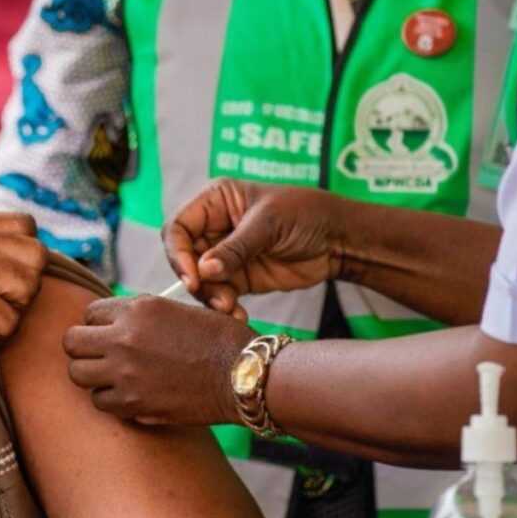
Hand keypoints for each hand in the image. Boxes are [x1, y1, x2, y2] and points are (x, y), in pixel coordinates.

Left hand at [63, 295, 256, 425]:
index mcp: (137, 308)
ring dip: (91, 375)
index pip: (89, 313)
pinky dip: (110, 399)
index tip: (109, 334)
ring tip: (111, 376)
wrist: (244, 375)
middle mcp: (123, 337)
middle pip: (71, 342)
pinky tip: (128, 395)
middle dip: (82, 348)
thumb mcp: (176, 310)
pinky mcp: (132, 402)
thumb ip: (140, 315)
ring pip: (77, 374)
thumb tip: (114, 324)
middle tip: (100, 355)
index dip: (98, 324)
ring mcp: (124, 372)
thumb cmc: (218, 340)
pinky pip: (99, 401)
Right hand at [163, 180, 344, 315]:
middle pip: (185, 258)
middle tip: (216, 298)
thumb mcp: (268, 223)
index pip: (178, 228)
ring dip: (212, 298)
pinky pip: (221, 296)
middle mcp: (214, 228)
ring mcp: (225, 255)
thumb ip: (235, 248)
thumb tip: (203, 270)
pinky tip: (239, 315)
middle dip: (197, 281)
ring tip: (231, 309)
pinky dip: (226, 308)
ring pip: (201, 282)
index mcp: (214, 202)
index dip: (179, 253)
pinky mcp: (240, 279)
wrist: (338, 238)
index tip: (193, 277)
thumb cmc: (304, 213)